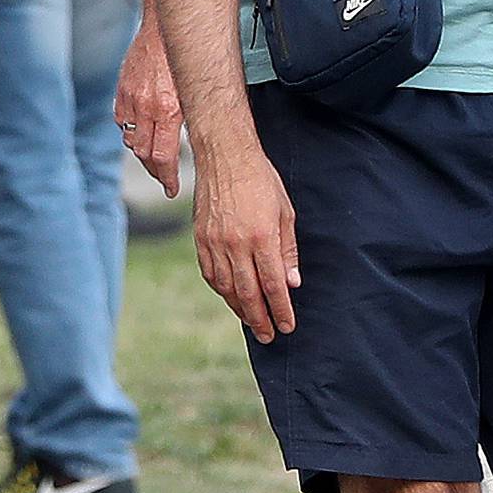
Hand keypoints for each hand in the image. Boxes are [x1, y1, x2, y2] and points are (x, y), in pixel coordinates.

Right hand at [115, 13, 182, 195]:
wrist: (163, 28)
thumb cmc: (184, 58)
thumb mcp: (193, 93)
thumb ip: (185, 119)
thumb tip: (188, 146)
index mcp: (168, 110)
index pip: (162, 158)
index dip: (166, 178)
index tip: (171, 189)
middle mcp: (147, 107)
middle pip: (144, 154)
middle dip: (155, 171)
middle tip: (164, 179)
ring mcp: (131, 99)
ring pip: (130, 140)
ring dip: (141, 152)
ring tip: (153, 157)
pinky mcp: (122, 91)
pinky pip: (121, 120)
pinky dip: (129, 130)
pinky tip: (140, 130)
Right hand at [193, 145, 299, 341]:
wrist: (224, 156)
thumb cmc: (260, 180)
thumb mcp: (284, 212)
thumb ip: (287, 250)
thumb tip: (291, 283)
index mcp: (261, 237)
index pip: (272, 285)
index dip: (281, 310)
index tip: (287, 326)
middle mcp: (235, 244)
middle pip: (248, 293)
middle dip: (260, 319)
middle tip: (269, 335)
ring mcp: (214, 242)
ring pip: (226, 288)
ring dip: (239, 308)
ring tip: (252, 320)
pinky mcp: (200, 238)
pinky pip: (210, 273)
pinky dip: (220, 289)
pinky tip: (230, 296)